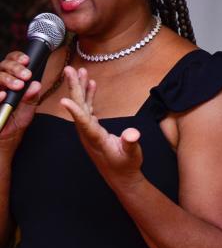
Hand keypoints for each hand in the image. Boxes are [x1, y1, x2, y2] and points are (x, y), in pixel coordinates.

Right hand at [0, 50, 39, 155]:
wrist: (4, 142)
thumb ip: (31, 98)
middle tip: (26, 75)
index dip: (17, 58)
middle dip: (15, 68)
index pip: (11, 63)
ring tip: (18, 85)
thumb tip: (36, 84)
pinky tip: (3, 95)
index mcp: (9, 82)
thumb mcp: (27, 111)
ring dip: (7, 79)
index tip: (27, 60)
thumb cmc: (15, 124)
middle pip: (1, 66)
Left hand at [60, 66, 144, 189]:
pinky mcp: (94, 129)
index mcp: (96, 139)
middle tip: (70, 70)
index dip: (75, 112)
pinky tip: (91, 85)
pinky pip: (88, 109)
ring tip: (79, 71)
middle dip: (74, 88)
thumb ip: (130, 143)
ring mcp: (89, 130)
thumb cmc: (126, 166)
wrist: (122, 177)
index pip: (83, 123)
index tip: (64, 100)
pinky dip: (89, 96)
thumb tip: (132, 134)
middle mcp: (88, 133)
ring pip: (82, 106)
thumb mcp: (132, 155)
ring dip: (80, 88)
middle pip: (79, 107)